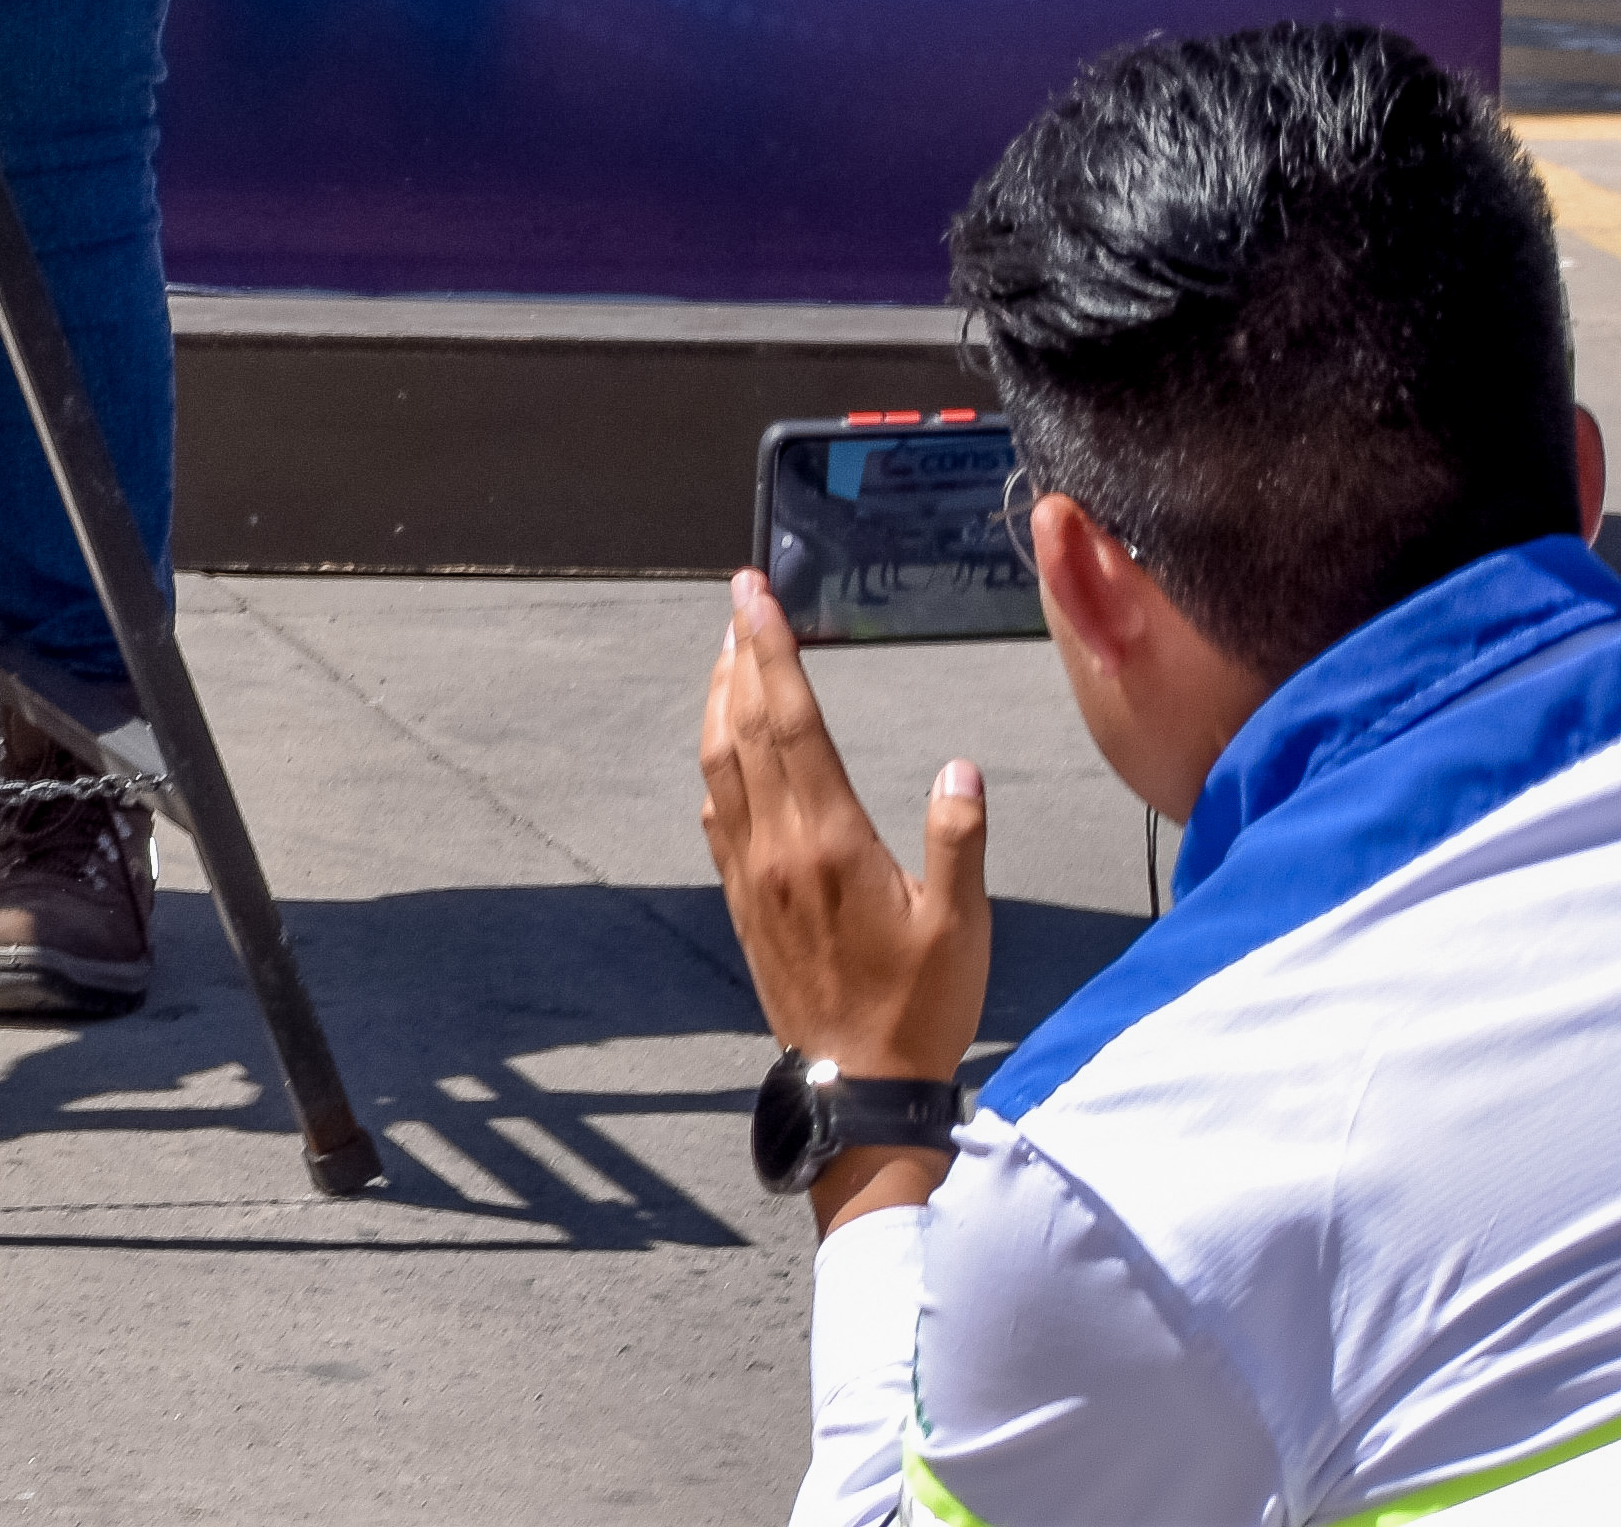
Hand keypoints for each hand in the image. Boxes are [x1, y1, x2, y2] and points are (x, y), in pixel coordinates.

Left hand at [699, 569, 989, 1219]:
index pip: (790, 720)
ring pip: (720, 765)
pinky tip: (724, 756)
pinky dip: (717, 768)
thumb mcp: (962, 925)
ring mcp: (749, 872)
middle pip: (745, 728)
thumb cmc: (918, 1006)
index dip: (770, 650)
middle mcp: (775, 845)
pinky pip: (716, 816)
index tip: (753, 595)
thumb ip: (958, 841)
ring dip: (720, 703)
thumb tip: (958, 770)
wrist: (854, 1083)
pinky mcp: (740, 900)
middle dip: (739, 657)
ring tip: (728, 658)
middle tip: (737, 603)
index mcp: (828, 838)